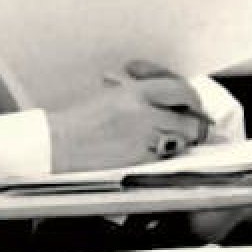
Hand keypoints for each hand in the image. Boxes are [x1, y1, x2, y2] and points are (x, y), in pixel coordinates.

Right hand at [48, 58, 212, 168]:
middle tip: (190, 123)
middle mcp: (143, 115)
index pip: (180, 90)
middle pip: (189, 120)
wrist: (58, 144)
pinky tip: (150, 147)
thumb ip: (145, 94)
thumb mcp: (114, 95)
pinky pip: (164, 155)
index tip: (193, 103)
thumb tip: (174, 99)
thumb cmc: (80, 121)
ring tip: (166, 135)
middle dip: (192, 122)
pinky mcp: (139, 161)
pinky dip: (163, 152)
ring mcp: (143, 140)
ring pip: (181, 140)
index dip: (192, 98)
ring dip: (179, 138)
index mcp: (134, 93)